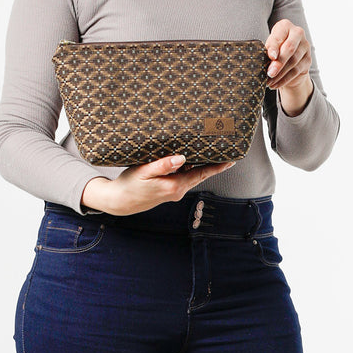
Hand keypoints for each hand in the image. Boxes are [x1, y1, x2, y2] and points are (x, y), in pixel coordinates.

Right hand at [81, 155, 235, 215]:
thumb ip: (163, 165)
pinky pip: (183, 176)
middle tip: (226, 151)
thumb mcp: (144, 172)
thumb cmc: (130, 185)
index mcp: (174, 186)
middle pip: (200, 174)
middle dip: (213, 163)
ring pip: (192, 175)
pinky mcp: (168, 189)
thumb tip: (181, 158)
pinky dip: (188, 167)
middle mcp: (178, 190)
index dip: (217, 167)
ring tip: (210, 150)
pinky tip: (188, 157)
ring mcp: (174, 191)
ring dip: (200, 164)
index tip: (231, 160)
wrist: (120, 202)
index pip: (201, 174)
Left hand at [265, 19, 314, 115]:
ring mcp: (305, 46)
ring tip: (269, 81)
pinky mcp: (308, 60)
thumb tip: (269, 59)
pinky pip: (296, 71)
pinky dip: (284, 79)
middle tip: (269, 73)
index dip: (274, 46)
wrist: (287, 59)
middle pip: (290, 48)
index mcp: (285, 26)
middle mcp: (298, 33)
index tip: (270, 56)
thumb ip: (269, 50)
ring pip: (293, 62)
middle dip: (279, 62)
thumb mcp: (268, 47)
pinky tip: (275, 84)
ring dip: (280, 74)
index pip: (279, 36)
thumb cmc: (274, 49)